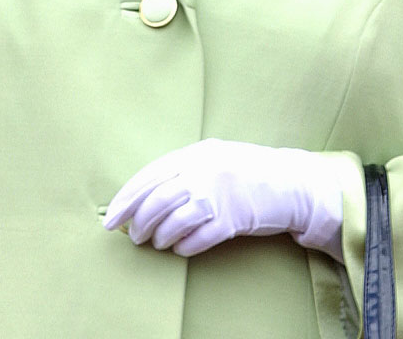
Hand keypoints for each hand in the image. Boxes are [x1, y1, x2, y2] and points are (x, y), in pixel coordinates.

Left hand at [104, 138, 344, 258]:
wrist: (292, 183)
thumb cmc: (249, 171)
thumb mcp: (216, 157)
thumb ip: (184, 169)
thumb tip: (142, 198)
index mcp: (197, 153)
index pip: (150, 176)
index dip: (126, 200)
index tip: (111, 219)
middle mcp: (205, 171)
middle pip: (157, 201)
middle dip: (139, 223)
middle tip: (134, 237)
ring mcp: (220, 195)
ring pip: (173, 222)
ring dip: (159, 237)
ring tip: (157, 243)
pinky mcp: (233, 220)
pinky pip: (197, 239)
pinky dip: (183, 247)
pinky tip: (181, 248)